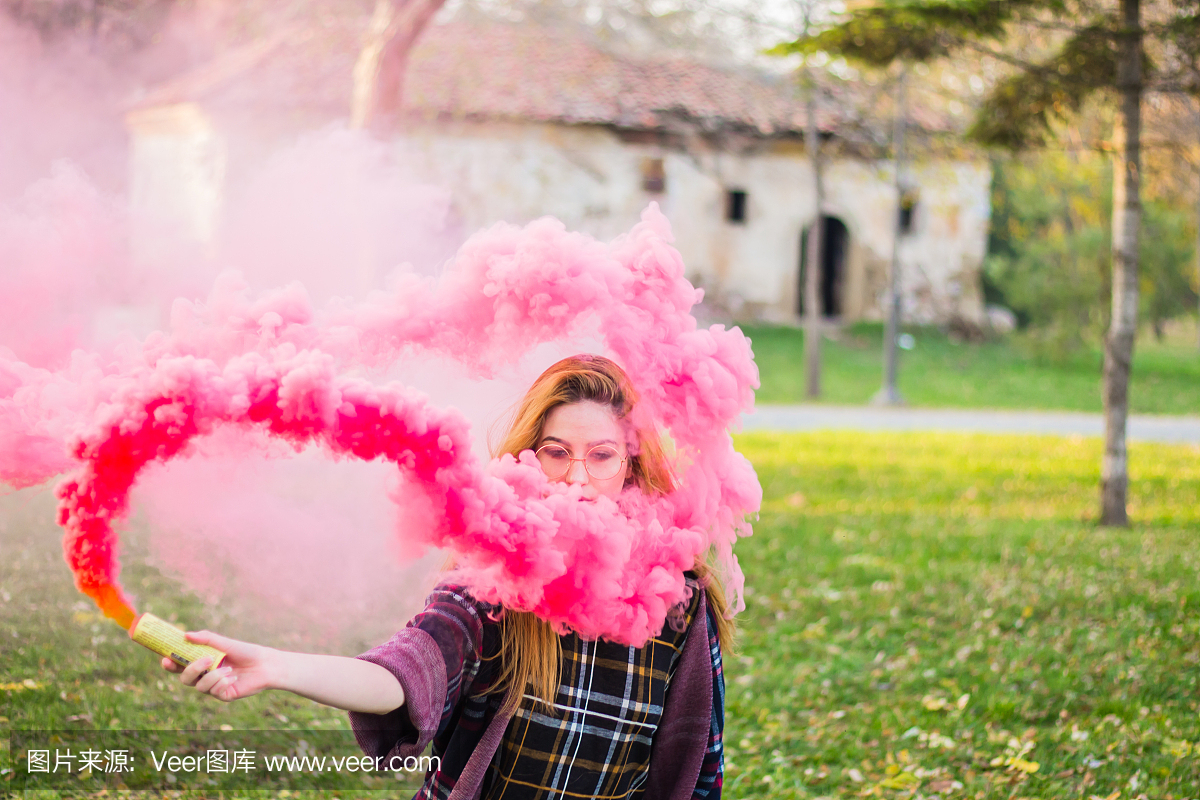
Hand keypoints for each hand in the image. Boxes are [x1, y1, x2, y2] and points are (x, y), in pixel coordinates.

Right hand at [162, 630, 276, 702]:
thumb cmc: (245, 651)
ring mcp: (213, 687)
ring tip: (229, 668)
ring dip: (214, 676)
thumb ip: (207, 639)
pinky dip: (224, 682)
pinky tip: (234, 677)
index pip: (180, 666)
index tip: (165, 659)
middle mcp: (205, 676)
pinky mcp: (223, 696)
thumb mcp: (225, 643)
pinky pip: (214, 692)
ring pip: (200, 687)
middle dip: (192, 670)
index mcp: (202, 663)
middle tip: (206, 660)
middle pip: (185, 679)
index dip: (169, 664)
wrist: (266, 664)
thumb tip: (185, 635)